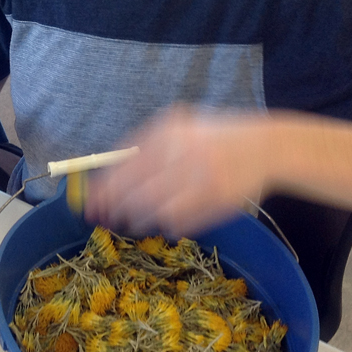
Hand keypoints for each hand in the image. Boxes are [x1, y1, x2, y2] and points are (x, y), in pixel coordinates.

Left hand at [84, 106, 270, 238]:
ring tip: (129, 219)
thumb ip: (144, 146)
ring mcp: (201, 178)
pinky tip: (160, 221)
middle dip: (114, 207)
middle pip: (135, 190)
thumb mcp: (177, 128)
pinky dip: (164, 224)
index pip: (125, 166)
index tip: (89, 201)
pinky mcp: (216, 200)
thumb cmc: (212, 137)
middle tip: (103, 216)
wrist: (263, 146)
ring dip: (136, 218)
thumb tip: (106, 174)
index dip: (104, 188)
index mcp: (169, 133)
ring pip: (154, 209)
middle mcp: (183, 154)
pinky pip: (178, 220)